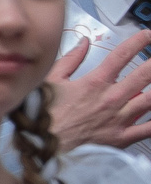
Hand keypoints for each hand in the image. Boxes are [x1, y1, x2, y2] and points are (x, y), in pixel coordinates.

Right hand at [46, 30, 150, 147]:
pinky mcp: (122, 138)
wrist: (42, 147)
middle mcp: (111, 99)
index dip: (138, 42)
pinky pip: (148, 129)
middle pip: (144, 75)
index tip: (147, 35)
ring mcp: (120, 119)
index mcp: (95, 83)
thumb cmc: (44, 115)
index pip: (122, 55)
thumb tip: (84, 42)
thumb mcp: (50, 81)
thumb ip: (70, 60)